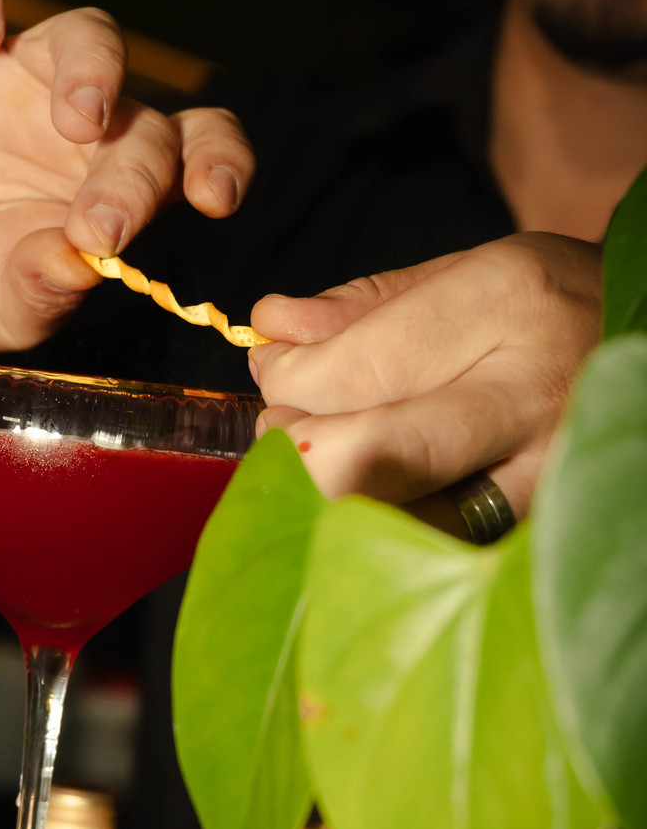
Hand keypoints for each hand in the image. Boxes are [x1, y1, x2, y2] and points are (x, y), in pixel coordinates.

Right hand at [0, 0, 251, 351]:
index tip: (213, 199)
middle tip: (100, 225)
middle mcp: (83, 125)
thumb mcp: (1, 312)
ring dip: (92, 68)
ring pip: (83, 34)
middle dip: (135, 167)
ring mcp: (14, 81)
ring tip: (76, 118)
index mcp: (119, 186)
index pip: (196, 148)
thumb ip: (40, 291)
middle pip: (142, 110)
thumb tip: (78, 263)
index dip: (220, 160)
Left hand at [248, 232, 602, 517]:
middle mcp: (531, 395)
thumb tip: (273, 328)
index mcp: (506, 303)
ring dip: (332, 504)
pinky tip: (374, 504)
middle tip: (284, 426)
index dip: (289, 381)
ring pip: (397, 525)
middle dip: (295, 450)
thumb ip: (365, 306)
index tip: (274, 372)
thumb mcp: (471, 272)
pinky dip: (383, 537)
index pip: (355, 370)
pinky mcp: (543, 534)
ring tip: (327, 463)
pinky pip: (435, 555)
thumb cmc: (556, 310)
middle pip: (367, 459)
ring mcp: (546, 477)